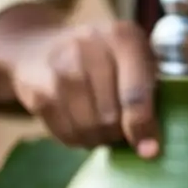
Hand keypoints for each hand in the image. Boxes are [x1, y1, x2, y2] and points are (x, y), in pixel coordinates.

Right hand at [10, 20, 158, 156]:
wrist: (38, 48)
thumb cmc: (103, 59)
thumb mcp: (134, 58)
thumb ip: (150, 92)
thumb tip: (149, 146)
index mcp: (122, 37)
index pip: (134, 94)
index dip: (142, 127)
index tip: (149, 150)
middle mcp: (87, 47)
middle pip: (110, 117)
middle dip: (119, 132)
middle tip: (119, 126)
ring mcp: (58, 68)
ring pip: (88, 129)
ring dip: (98, 137)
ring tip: (100, 125)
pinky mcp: (37, 92)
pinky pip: (66, 134)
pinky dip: (77, 138)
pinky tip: (79, 123)